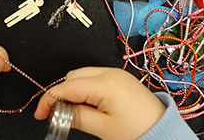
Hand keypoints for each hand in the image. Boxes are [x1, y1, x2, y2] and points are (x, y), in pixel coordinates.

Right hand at [34, 67, 165, 139]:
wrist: (163, 129)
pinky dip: (84, 88)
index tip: (40, 112)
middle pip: (73, 77)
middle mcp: (109, 73)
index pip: (68, 87)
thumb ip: (77, 116)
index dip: (50, 99)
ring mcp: (114, 73)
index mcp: (106, 84)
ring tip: (72, 112)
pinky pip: (93, 77)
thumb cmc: (139, 130)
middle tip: (56, 115)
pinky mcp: (118, 77)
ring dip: (72, 91)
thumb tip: (56, 112)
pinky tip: (86, 104)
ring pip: (81, 75)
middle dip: (61, 94)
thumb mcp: (103, 128)